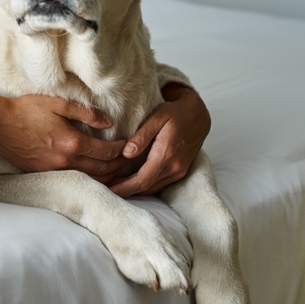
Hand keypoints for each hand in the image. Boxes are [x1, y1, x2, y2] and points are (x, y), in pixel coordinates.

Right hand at [0, 94, 129, 182]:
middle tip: (129, 162)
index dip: (121, 150)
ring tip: (116, 171)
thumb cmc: (26, 110)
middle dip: (118, 167)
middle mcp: (65, 161)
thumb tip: (109, 123)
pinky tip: (92, 174)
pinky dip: (87, 178)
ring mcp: (53, 171)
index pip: (106, 152)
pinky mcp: (42, 174)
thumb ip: (86, 114)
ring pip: (88, 179)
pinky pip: (72, 179)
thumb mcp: (58, 104)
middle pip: (101, 170)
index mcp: (72, 143)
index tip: (128, 146)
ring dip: (105, 177)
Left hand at [108, 83, 210, 197]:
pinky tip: (131, 180)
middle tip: (106, 187)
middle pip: (146, 187)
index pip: (142, 180)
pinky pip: (159, 183)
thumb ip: (141, 136)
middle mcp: (174, 168)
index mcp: (167, 155)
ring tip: (115, 185)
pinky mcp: (180, 171)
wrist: (199, 115)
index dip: (125, 188)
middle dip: (126, 190)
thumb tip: (126, 153)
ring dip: (134, 189)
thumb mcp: (157, 118)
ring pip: (152, 187)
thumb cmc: (175, 113)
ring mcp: (179, 171)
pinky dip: (144, 184)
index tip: (109, 190)